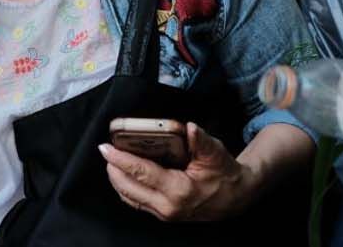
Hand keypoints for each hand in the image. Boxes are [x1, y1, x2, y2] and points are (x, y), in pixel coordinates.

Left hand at [99, 122, 261, 221]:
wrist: (236, 198)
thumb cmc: (225, 174)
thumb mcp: (215, 153)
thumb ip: (201, 140)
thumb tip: (189, 127)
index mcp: (178, 190)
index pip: (141, 173)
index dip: (120, 159)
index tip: (105, 148)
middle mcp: (168, 206)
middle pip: (128, 188)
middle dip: (113, 169)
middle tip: (106, 151)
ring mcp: (164, 214)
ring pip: (130, 198)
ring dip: (117, 180)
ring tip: (111, 161)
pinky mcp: (163, 215)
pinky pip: (137, 202)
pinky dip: (126, 188)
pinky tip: (124, 175)